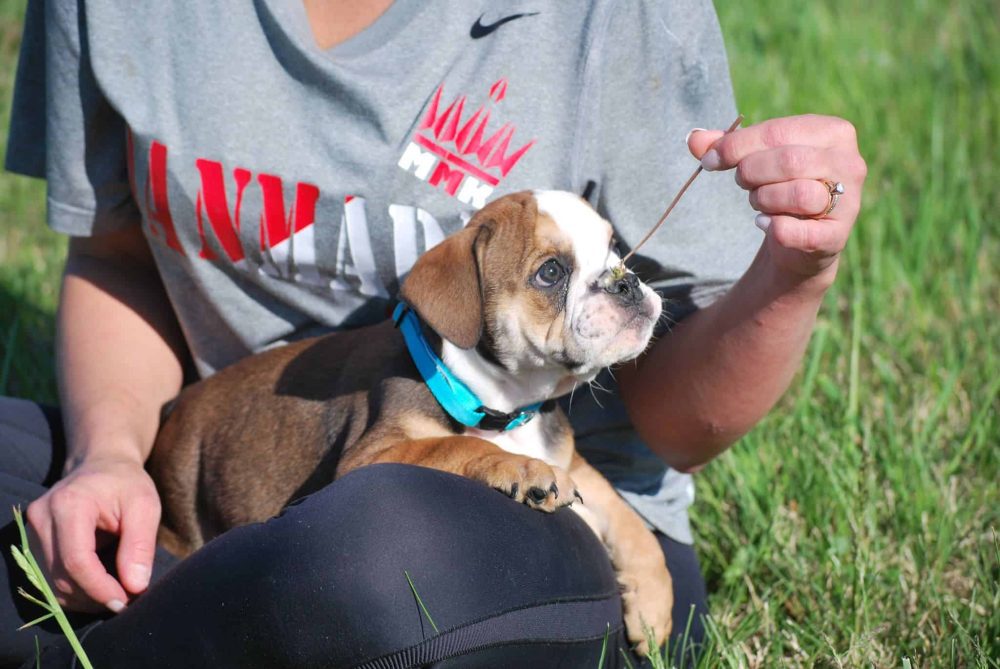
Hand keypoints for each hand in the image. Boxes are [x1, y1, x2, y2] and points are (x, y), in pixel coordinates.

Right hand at [25, 455, 160, 612]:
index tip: (125, 601)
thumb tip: (135, 586)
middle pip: (60, 576)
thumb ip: (140, 545)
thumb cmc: (126, 484)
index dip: (99, 588)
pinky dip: (73, 590)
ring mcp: (31, 530)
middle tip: (126, 600)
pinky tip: (98, 586)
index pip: (76, 560)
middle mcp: (42, 517)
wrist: (101, 465)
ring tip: (115, 593)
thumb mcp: (145, 506)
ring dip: (83, 598)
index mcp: (69, 504)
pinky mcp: (32, 541)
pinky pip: (48, 578)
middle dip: (94, 596)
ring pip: (51, 583)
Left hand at [688, 114, 867, 280]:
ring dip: (764, 199)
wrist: (801, 240)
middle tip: (742, 183)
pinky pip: (800, 232)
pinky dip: (774, 228)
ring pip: (799, 194)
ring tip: (759, 203)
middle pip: (789, 160)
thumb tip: (693, 138)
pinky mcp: (836, 237)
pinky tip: (765, 224)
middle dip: (751, 173)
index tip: (708, 160)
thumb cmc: (780, 187)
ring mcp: (849, 201)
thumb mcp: (755, 160)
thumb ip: (725, 146)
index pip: (777, 131)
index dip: (736, 146)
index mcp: (833, 132)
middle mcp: (849, 163)